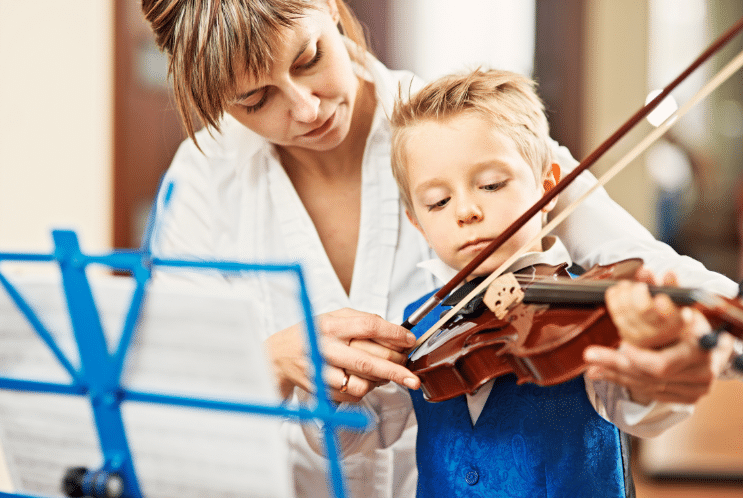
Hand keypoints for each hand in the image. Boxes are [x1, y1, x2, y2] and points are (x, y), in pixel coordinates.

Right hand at [265, 308, 419, 400]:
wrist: (279, 356)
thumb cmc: (313, 333)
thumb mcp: (335, 317)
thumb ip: (363, 320)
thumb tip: (396, 332)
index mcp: (331, 325)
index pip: (369, 326)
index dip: (394, 334)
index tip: (410, 341)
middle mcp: (325, 348)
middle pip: (369, 360)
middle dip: (398, 368)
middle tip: (411, 371)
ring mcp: (322, 372)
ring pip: (363, 383)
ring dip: (381, 381)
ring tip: (386, 374)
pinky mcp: (321, 391)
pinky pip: (354, 396)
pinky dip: (366, 390)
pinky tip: (365, 380)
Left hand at [584, 268, 713, 404]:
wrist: (718, 350)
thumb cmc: (696, 324)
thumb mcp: (684, 306)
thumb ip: (664, 290)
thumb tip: (645, 273)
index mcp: (700, 349)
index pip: (664, 362)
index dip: (639, 358)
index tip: (620, 346)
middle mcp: (699, 373)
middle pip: (650, 375)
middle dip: (616, 364)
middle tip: (590, 354)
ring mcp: (693, 389)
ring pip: (646, 385)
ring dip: (616, 373)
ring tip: (593, 362)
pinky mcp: (684, 398)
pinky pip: (648, 392)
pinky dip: (624, 381)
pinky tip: (603, 372)